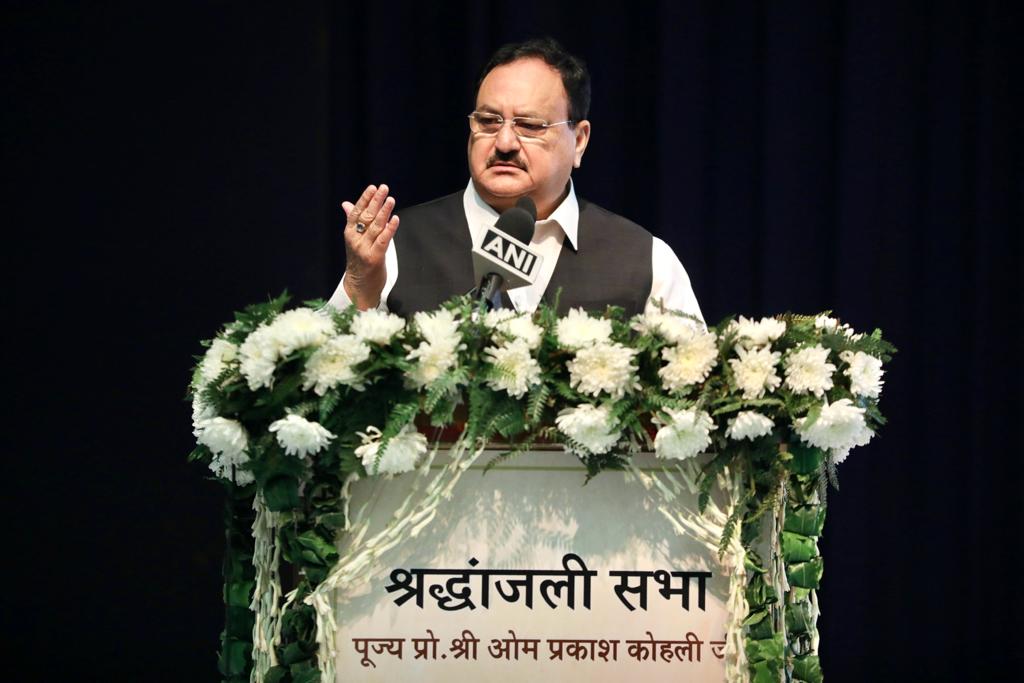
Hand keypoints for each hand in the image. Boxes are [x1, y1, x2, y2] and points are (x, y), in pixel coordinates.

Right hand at [341, 184, 398, 308]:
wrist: (359, 287)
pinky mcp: (374, 258)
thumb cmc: (359, 262)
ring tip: (390, 199)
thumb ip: (353, 221)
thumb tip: (346, 204)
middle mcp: (355, 240)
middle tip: (383, 188)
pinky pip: (383, 241)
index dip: (364, 199)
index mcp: (349, 233)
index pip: (356, 212)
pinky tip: (395, 219)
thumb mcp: (354, 240)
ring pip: (375, 227)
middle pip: (366, 217)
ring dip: (384, 212)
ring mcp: (364, 249)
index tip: (372, 188)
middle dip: (375, 201)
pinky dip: (389, 229)